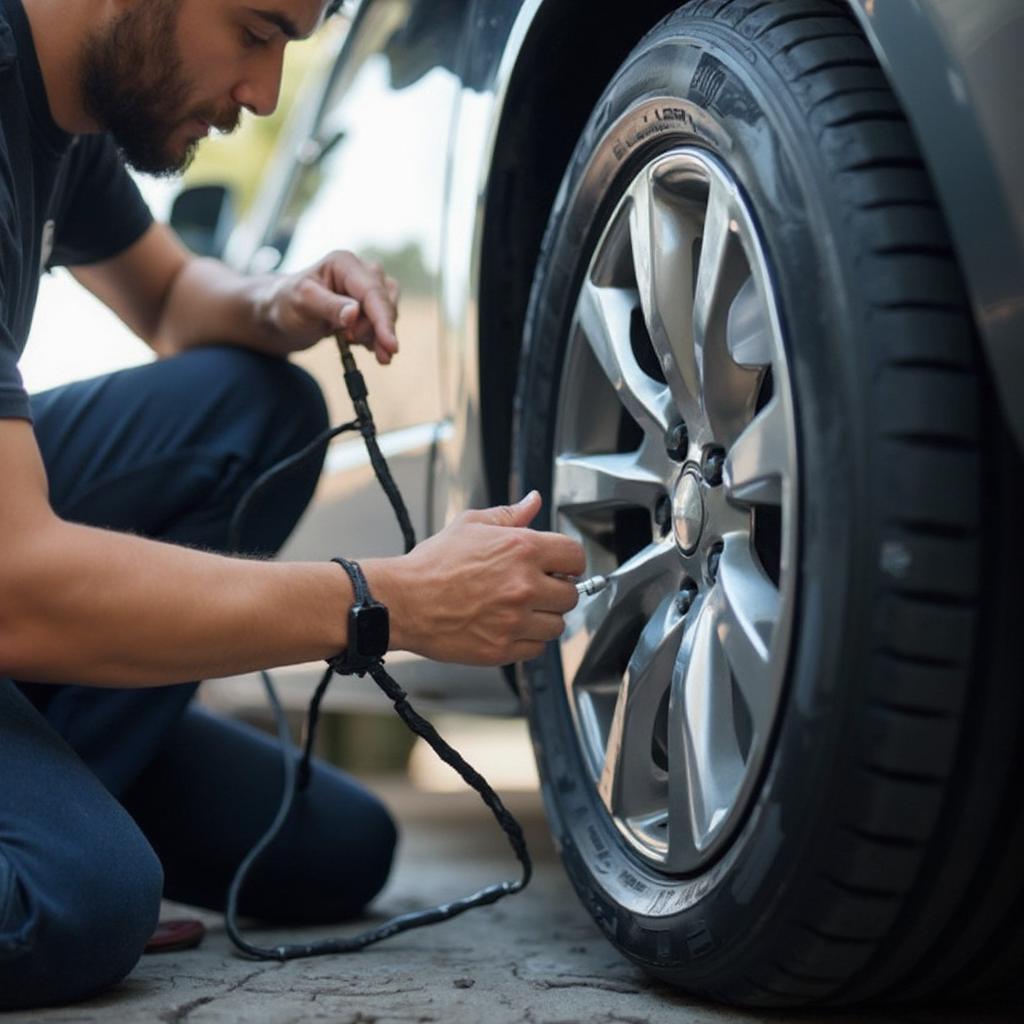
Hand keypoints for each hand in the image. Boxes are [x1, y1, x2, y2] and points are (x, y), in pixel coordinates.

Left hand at [261, 250, 399, 363]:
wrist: (281, 315)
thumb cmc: (286, 304)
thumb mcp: (302, 304)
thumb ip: (329, 307)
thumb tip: (355, 313)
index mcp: (344, 263)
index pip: (373, 292)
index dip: (384, 320)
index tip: (391, 346)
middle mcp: (360, 271)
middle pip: (384, 302)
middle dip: (375, 329)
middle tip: (349, 340)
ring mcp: (366, 287)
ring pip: (388, 312)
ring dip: (374, 333)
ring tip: (347, 339)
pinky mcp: (368, 304)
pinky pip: (383, 321)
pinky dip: (375, 337)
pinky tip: (356, 342)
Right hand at [366, 492, 585, 664]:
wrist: (403, 601)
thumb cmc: (433, 565)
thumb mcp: (471, 525)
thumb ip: (510, 515)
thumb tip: (533, 502)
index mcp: (522, 549)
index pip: (575, 557)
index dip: (570, 562)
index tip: (560, 568)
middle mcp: (524, 585)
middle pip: (571, 594)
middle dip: (556, 591)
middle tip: (534, 589)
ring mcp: (515, 620)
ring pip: (557, 625)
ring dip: (543, 618)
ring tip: (518, 609)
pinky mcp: (503, 648)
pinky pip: (537, 648)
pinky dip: (527, 640)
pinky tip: (507, 626)